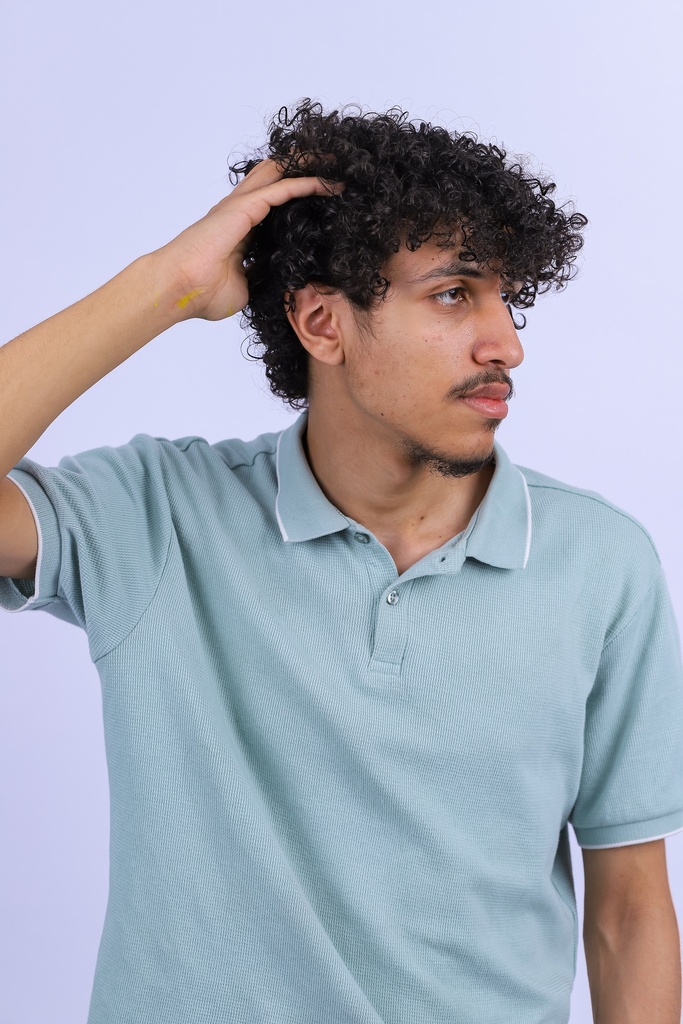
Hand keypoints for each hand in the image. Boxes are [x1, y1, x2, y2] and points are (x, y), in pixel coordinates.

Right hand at [154, 159, 339, 321]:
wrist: (180, 289)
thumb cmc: (202, 293)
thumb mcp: (244, 287)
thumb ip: (260, 277)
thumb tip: (275, 280)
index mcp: (240, 228)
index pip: (272, 201)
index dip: (295, 193)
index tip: (323, 197)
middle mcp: (240, 210)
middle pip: (275, 175)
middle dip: (304, 167)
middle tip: (333, 166)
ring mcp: (241, 206)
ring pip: (280, 172)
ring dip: (309, 166)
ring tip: (336, 164)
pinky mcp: (245, 207)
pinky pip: (283, 188)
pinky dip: (308, 182)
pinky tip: (330, 182)